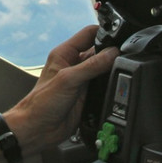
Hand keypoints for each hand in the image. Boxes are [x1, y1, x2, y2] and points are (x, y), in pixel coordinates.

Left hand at [3, 25, 118, 155]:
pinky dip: (113, 84)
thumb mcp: (68, 80)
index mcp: (65, 53)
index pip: (89, 33)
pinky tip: (118, 86)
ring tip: (121, 72)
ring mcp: (83, 79)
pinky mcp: (89, 94)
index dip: (105, 32)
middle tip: (124, 57)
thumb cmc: (41, 104)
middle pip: (100, 50)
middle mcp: (74, 64)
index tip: (120, 37)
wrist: (38, 130)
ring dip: (113, 69)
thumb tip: (113, 53)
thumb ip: (91, 65)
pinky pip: (105, 85)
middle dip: (112, 52)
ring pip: (105, 68)